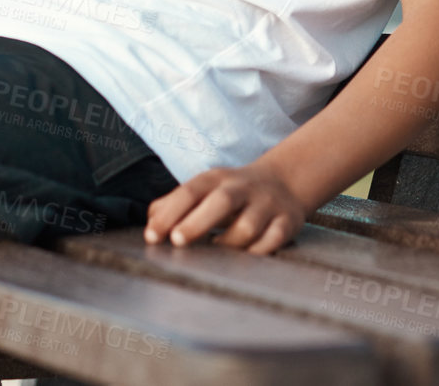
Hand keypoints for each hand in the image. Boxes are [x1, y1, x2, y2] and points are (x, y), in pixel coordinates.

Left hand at [143, 163, 307, 255]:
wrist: (284, 181)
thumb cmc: (231, 192)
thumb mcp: (204, 189)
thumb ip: (173, 204)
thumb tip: (150, 224)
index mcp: (216, 179)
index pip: (189, 192)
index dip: (170, 213)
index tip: (152, 236)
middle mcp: (242, 189)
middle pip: (221, 201)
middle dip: (198, 222)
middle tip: (178, 241)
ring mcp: (266, 205)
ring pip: (248, 226)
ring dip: (228, 244)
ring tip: (215, 254)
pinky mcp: (287, 222)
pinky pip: (273, 240)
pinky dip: (258, 252)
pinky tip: (245, 259)